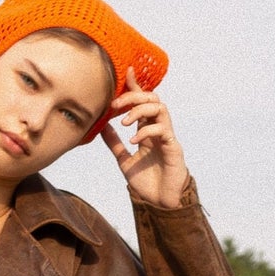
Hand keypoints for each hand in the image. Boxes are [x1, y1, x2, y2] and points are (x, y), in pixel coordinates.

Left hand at [101, 67, 188, 208]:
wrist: (160, 203)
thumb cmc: (147, 182)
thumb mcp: (124, 160)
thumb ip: (114, 143)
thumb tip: (101, 126)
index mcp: (147, 130)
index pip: (143, 102)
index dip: (136, 86)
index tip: (126, 72)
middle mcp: (159, 130)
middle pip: (153, 99)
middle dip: (134, 96)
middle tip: (115, 105)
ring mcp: (167, 137)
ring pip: (160, 108)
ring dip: (140, 110)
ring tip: (124, 122)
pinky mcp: (173, 148)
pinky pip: (162, 130)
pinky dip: (145, 131)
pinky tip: (133, 140)